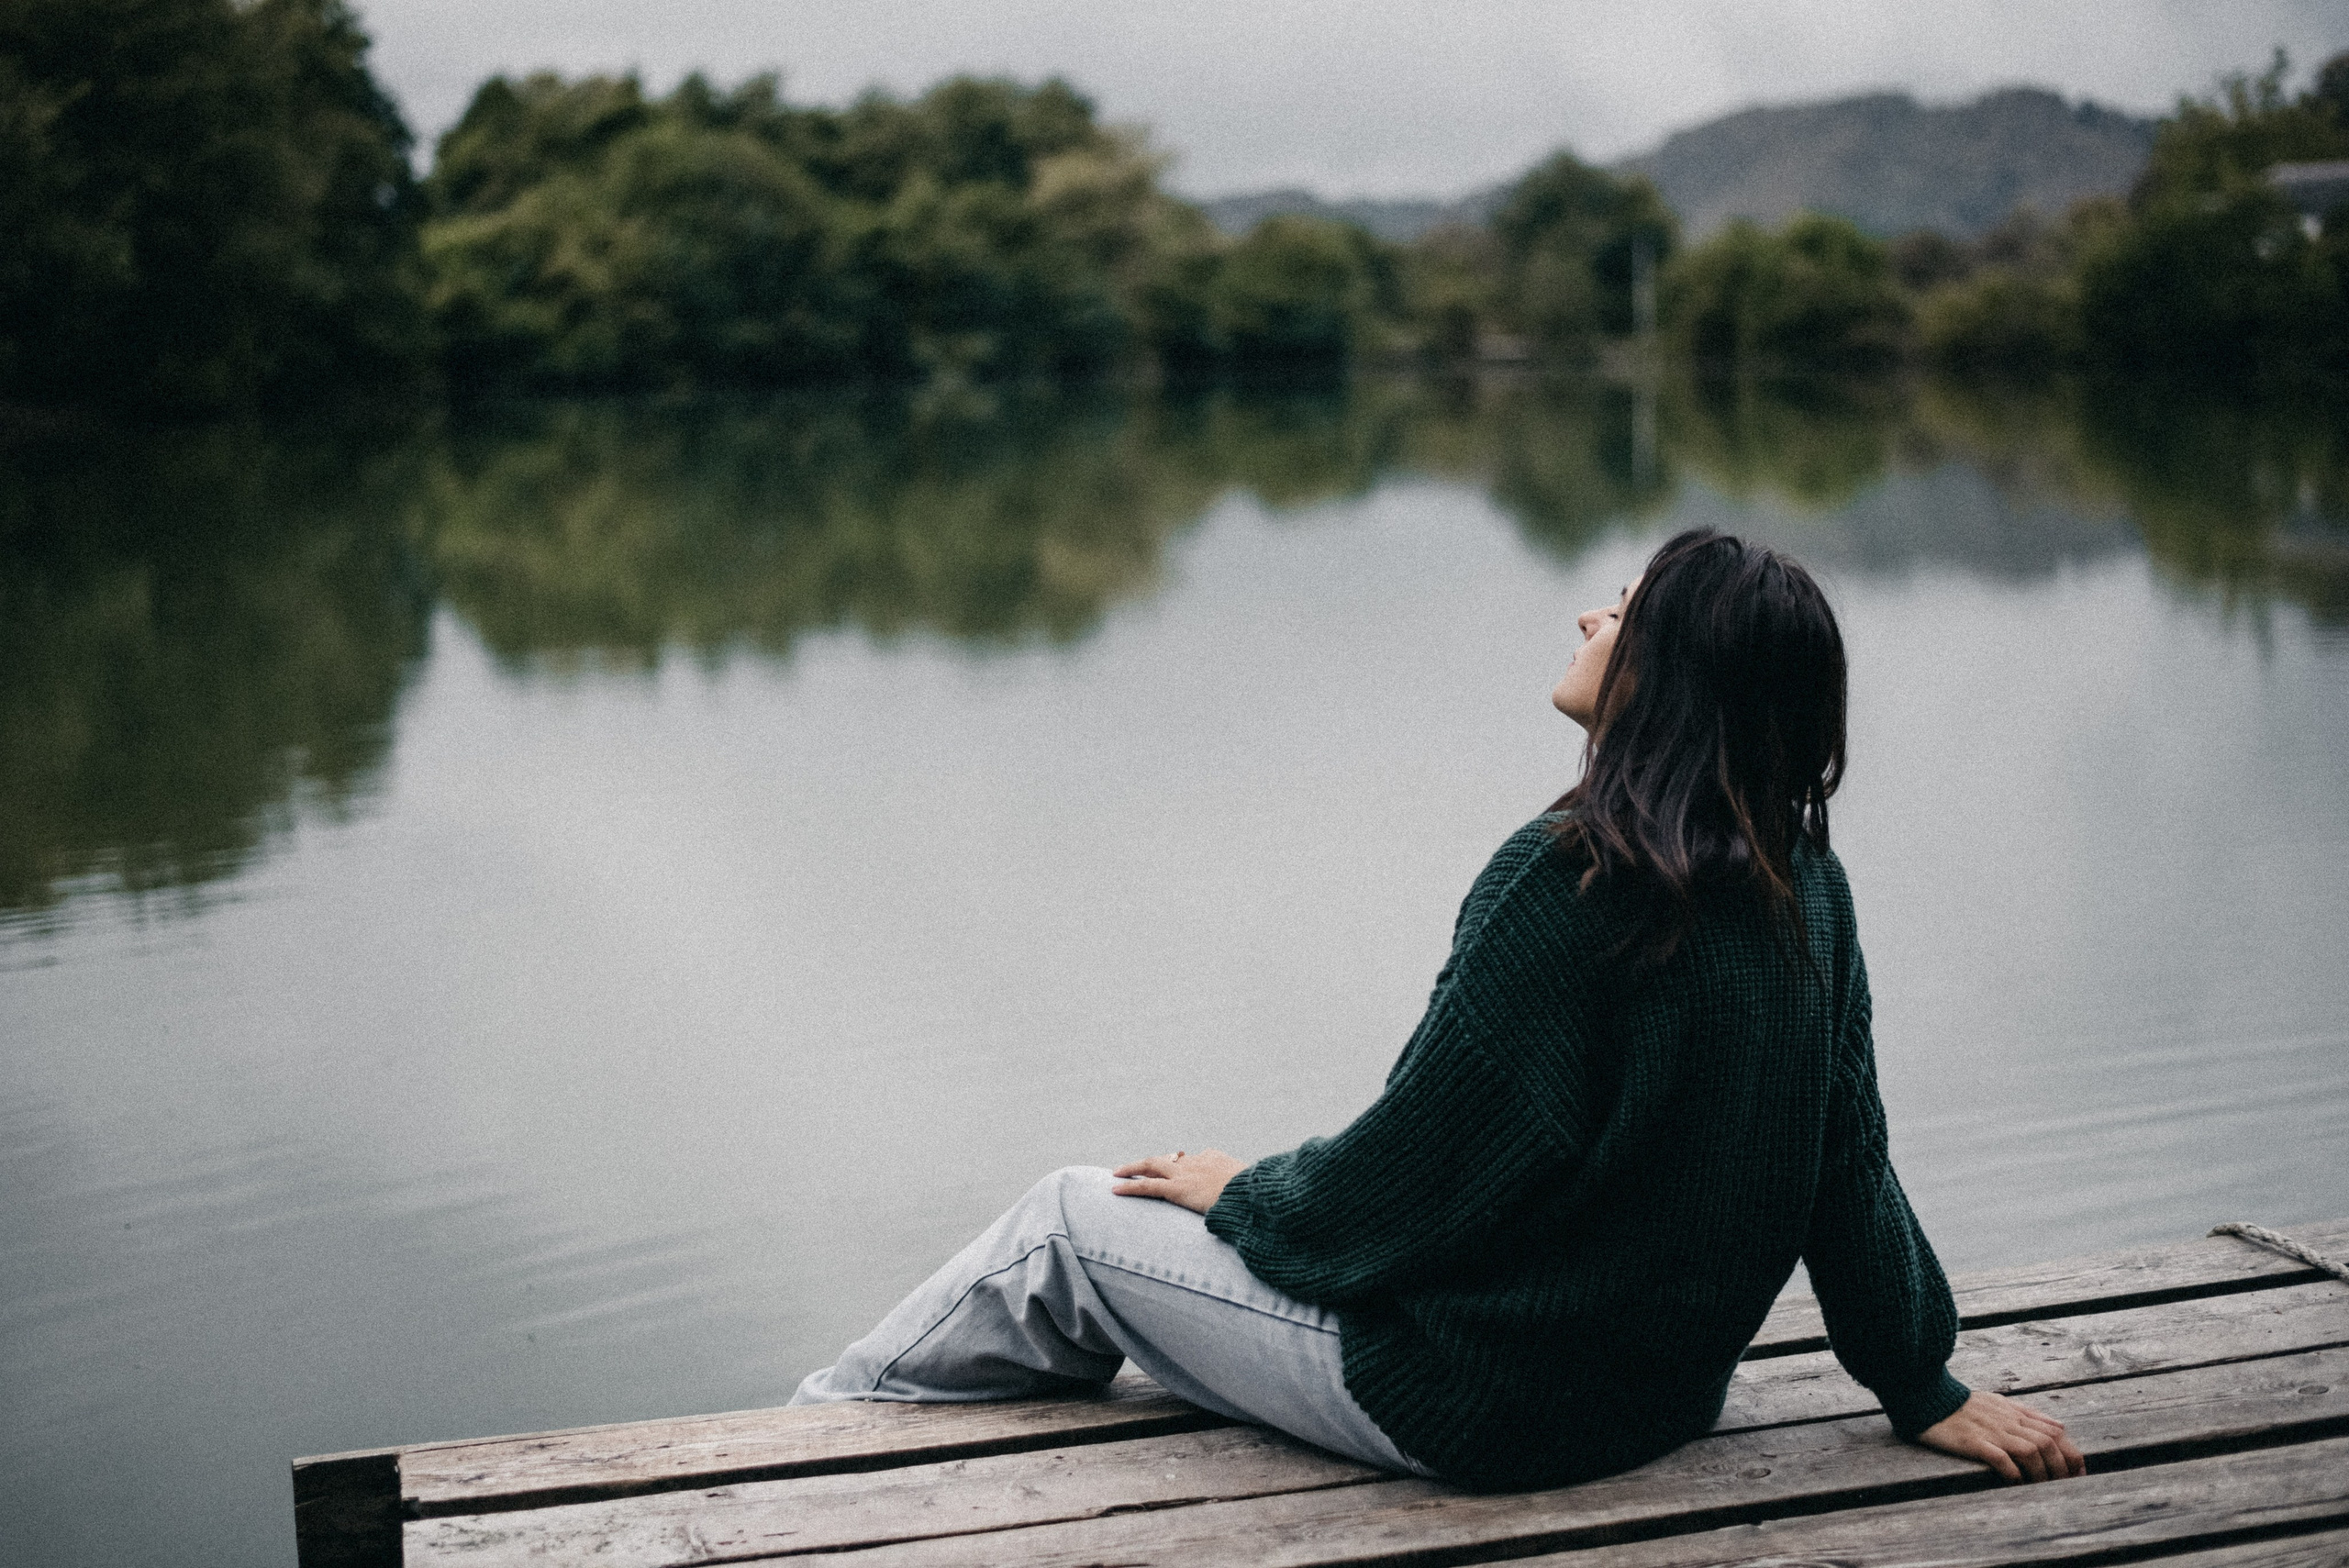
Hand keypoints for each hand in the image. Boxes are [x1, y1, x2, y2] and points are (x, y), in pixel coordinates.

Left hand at [1111, 1149, 1244, 1213]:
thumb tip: (1245, 1205)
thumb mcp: (1250, 1188)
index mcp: (1214, 1158)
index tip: (1174, 1171)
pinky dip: (1130, 1186)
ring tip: (1116, 1173)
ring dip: (1132, 1168)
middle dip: (1150, 1162)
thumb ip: (1240, 1191)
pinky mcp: (1178, 1189)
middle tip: (1135, 1167)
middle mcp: (1197, 1161)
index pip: (1192, 1160)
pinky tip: (1114, 1189)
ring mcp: (1186, 1174)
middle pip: (1167, 1158)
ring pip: (1151, 1165)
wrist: (1255, 1193)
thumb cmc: (1259, 1194)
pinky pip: (1148, 1186)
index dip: (1180, 1166)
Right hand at [1916, 1390, 2086, 1481]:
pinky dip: (2013, 1472)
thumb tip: (2059, 1426)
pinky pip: (2000, 1458)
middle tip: (2064, 1487)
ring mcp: (1991, 1431)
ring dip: (2041, 1473)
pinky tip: (2015, 1482)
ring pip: (2030, 1451)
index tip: (2078, 1474)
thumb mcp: (1999, 1402)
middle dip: (2061, 1467)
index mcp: (2015, 1412)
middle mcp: (2008, 1421)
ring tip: (2042, 1489)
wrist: (1927, 1396)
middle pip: (2047, 1443)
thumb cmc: (1962, 1404)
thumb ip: (2028, 1414)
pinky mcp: (1973, 1441)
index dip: (2072, 1454)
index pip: (2055, 1432)